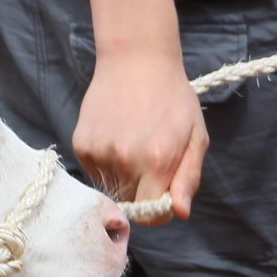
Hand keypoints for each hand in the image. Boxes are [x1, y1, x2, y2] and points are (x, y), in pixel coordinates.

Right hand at [74, 49, 206, 223]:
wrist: (136, 60)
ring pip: (111, 187)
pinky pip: (94, 171)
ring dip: (122, 175)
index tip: (162, 191)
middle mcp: (125, 161)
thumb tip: (180, 212)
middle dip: (141, 190)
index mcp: (157, 162)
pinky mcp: (82, 145)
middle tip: (149, 158)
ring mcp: (100, 153)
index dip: (158, 209)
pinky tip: (116, 135)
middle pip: (130, 203)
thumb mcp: (195, 136)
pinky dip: (105, 161)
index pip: (151, 216)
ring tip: (132, 140)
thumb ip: (188, 178)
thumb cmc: (172, 97)